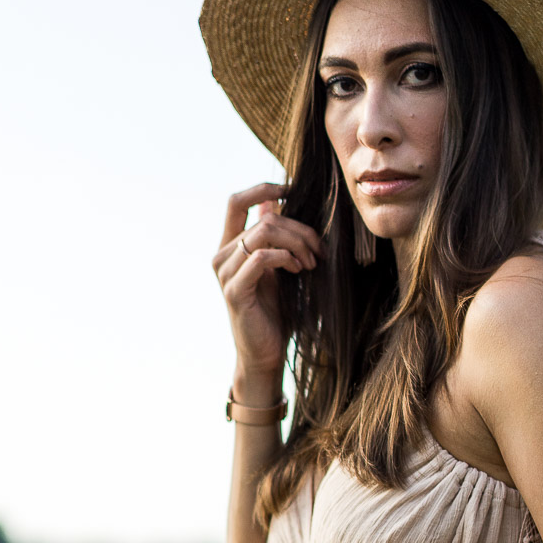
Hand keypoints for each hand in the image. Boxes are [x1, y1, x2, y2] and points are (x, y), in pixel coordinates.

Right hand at [213, 184, 324, 390]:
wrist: (266, 354)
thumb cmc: (275, 313)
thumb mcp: (278, 268)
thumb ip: (273, 237)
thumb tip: (274, 201)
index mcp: (230, 246)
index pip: (237, 201)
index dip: (264, 188)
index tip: (294, 190)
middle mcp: (222, 255)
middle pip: (265, 219)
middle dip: (299, 229)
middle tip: (319, 250)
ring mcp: (225, 273)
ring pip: (263, 232)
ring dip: (296, 243)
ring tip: (311, 263)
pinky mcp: (234, 290)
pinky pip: (261, 257)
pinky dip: (286, 258)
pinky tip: (299, 270)